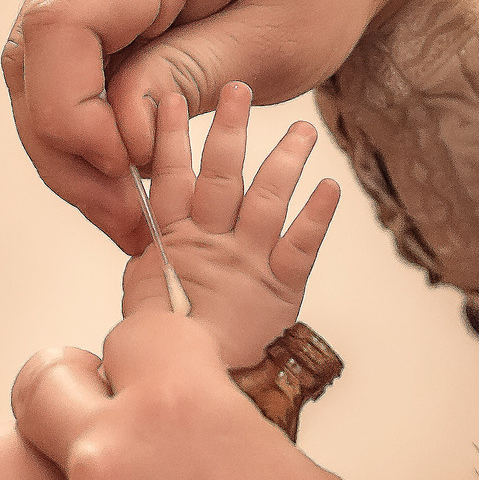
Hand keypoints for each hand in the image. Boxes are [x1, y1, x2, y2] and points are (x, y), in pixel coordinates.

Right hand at [1, 0, 439, 250]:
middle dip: (66, 148)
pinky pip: (61, 66)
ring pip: (35, 67)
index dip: (72, 110)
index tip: (126, 170)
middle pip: (33, 50)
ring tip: (128, 214)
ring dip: (70, 149)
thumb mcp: (284, 37)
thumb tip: (121, 137)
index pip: (61, 21)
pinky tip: (126, 178)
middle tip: (127, 221)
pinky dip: (84, 128)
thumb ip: (196, 75)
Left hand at [9, 313, 416, 479]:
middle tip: (82, 418)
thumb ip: (223, 443)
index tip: (151, 368)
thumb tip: (197, 444)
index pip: (135, 334)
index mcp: (181, 408)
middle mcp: (105, 460)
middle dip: (64, 393)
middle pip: (43, 387)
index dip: (151, 352)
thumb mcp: (297, 479)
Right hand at [123, 83, 340, 366]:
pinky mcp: (282, 289)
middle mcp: (212, 246)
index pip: (168, 178)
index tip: (170, 98)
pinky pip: (303, 246)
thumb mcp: (146, 298)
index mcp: (172, 245)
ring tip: (303, 129)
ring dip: (286, 161)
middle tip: (239, 90)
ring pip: (268, 200)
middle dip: (230, 130)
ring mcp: (248, 264)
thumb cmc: (165, 348)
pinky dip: (318, 215)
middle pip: (222, 175)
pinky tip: (331, 186)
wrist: (190, 389)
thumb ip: (154, 258)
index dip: (169, 137)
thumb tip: (150, 230)